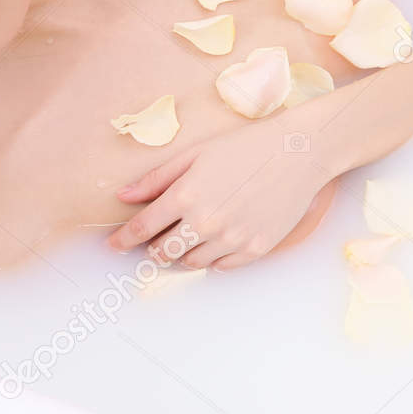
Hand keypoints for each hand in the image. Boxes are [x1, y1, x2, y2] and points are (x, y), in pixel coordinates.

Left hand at [106, 118, 332, 271]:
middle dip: (154, 248)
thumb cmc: (247, 147)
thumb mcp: (196, 154)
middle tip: (158, 238)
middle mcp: (206, 222)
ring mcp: (232, 239)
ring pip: (191, 263)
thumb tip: (122, 197)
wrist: (299, 153)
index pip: (142, 228)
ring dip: (183, 254)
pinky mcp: (256, 249)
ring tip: (191, 235)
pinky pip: (221, 267)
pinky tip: (217, 241)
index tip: (113, 245)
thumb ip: (156, 179)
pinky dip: (213, 258)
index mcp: (186, 195)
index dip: (123, 240)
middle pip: (163, 252)